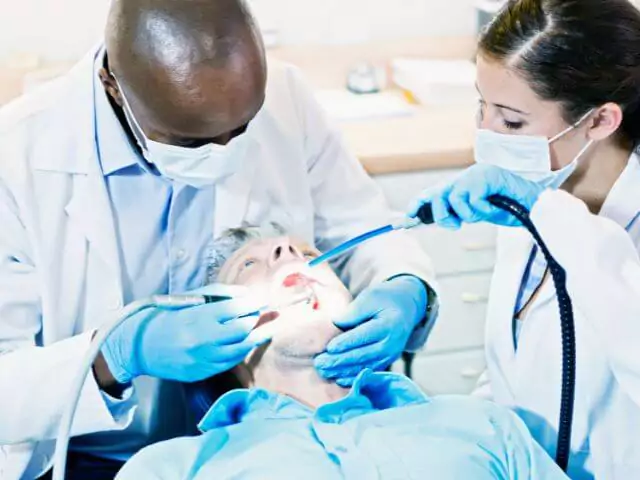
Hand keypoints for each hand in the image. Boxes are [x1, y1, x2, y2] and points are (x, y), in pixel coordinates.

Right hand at [100, 284, 263, 383]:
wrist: (141, 346)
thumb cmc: (167, 317)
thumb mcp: (190, 298)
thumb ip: (220, 294)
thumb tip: (247, 294)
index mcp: (199, 317)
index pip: (236, 308)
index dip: (253, 303)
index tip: (262, 299)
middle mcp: (204, 339)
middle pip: (243, 329)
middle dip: (259, 319)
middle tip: (268, 312)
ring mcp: (204, 358)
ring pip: (242, 348)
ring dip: (258, 336)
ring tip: (270, 327)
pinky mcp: (203, 372)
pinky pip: (231, 361)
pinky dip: (242, 350)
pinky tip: (248, 342)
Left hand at [314, 276, 426, 386]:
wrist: (407, 308)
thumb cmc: (385, 299)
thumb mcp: (370, 297)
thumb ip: (354, 311)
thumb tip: (335, 324)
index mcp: (388, 325)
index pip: (364, 336)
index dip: (346, 343)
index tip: (329, 348)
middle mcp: (391, 343)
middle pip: (363, 355)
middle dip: (339, 361)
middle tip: (319, 363)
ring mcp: (390, 355)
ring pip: (364, 366)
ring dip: (342, 371)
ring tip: (323, 371)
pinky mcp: (386, 361)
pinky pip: (368, 371)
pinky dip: (353, 376)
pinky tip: (338, 379)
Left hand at [408, 164, 544, 227]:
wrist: (535, 204)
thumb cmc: (508, 208)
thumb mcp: (476, 213)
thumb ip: (456, 214)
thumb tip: (434, 220)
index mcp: (460, 186)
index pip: (432, 194)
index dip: (417, 206)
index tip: (404, 221)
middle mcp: (464, 178)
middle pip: (435, 195)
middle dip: (438, 213)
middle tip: (452, 224)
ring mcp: (474, 174)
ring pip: (452, 198)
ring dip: (466, 214)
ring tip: (482, 214)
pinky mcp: (484, 175)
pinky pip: (470, 199)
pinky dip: (481, 209)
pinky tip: (493, 207)